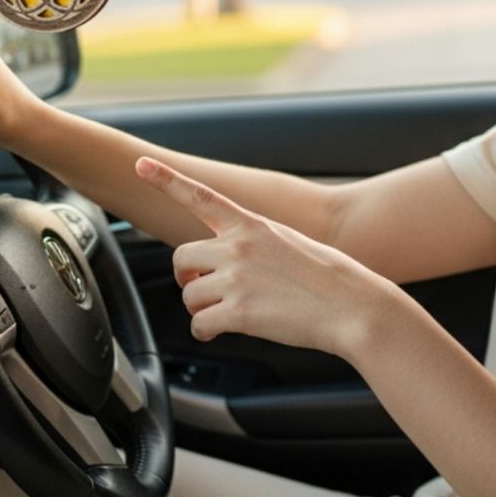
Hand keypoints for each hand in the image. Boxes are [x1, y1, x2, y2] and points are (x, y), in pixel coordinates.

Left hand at [135, 156, 395, 357]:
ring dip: (201, 308)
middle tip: (200, 288)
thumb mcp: (289, 241)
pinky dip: (206, 332)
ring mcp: (236, 278)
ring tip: (226, 313)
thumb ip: (253, 243)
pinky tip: (221, 332)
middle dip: (187, 278)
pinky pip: (199, 325)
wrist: (354, 305)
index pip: (200, 196)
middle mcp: (238, 246)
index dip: (167, 179)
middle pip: (181, 259)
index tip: (141, 164)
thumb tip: (228, 262)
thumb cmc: (329, 276)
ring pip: (189, 295)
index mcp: (252, 225)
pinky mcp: (238, 311)